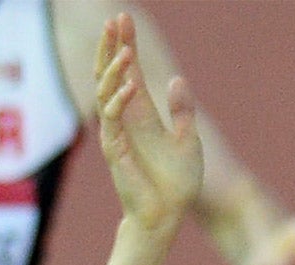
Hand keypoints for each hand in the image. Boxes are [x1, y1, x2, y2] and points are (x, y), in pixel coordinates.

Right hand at [94, 13, 200, 235]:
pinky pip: (113, 120)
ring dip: (115, 70)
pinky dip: (121, 101)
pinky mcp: (115, 150)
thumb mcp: (187, 140)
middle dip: (110, 47)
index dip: (124, 45)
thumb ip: (182, 111)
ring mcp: (116, 132)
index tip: (123, 19)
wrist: (168, 214)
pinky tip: (132, 86)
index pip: (127, 71)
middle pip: (109, 74)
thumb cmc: (176, 182)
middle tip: (114, 20)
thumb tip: (178, 80)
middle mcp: (124, 118)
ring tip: (126, 50)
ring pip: (107, 92)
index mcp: (141, 113)